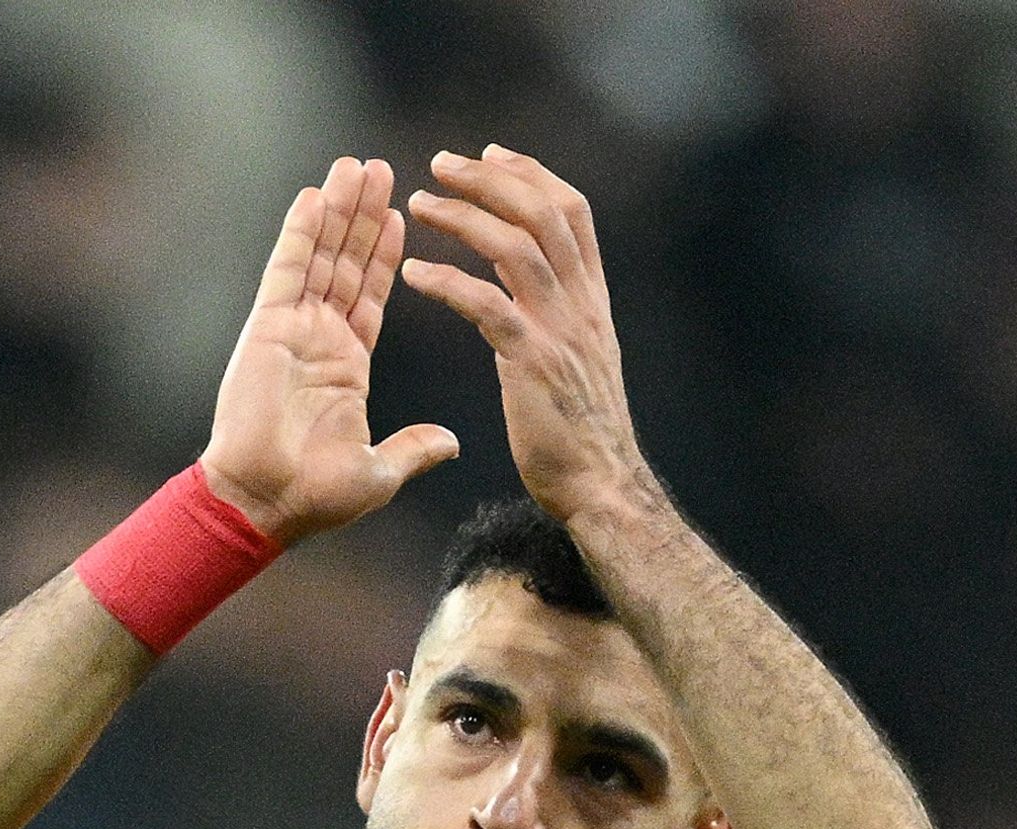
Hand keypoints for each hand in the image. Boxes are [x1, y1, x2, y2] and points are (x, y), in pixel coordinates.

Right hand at [201, 157, 458, 544]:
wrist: (267, 502)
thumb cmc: (315, 497)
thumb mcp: (378, 472)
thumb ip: (413, 449)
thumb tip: (450, 443)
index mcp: (347, 368)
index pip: (371, 297)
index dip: (386, 256)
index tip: (402, 216)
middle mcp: (320, 341)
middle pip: (347, 264)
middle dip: (364, 217)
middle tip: (383, 169)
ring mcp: (292, 330)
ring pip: (321, 257)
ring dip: (339, 211)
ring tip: (357, 167)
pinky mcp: (268, 328)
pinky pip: (287, 270)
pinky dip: (301, 232)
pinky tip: (316, 195)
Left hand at [401, 146, 644, 522]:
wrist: (603, 485)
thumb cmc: (584, 434)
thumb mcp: (581, 360)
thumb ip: (559, 315)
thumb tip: (529, 286)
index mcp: (593, 299)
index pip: (571, 211)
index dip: (530, 174)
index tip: (491, 155)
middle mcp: (581, 303)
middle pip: (542, 211)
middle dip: (490, 177)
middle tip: (441, 164)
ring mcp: (559, 329)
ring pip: (515, 244)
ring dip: (462, 216)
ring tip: (419, 204)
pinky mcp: (532, 361)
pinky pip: (485, 303)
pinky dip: (446, 280)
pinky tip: (413, 273)